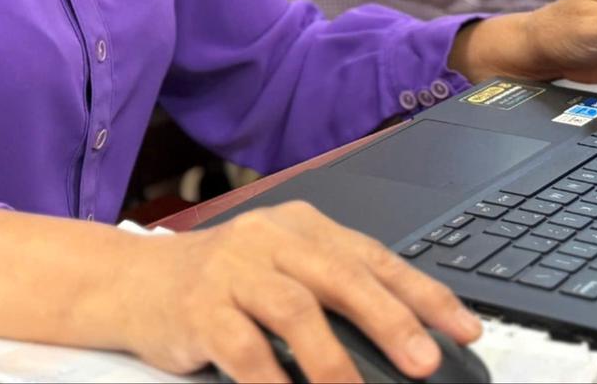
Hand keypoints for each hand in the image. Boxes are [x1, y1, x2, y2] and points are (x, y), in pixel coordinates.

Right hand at [119, 200, 481, 382]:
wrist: (131, 283)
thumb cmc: (219, 284)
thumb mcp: (280, 272)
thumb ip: (332, 293)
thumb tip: (406, 339)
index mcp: (302, 227)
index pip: (374, 256)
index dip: (423, 293)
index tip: (464, 329)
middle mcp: (270, 240)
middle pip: (341, 275)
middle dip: (390, 320)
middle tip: (424, 362)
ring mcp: (232, 270)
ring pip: (295, 310)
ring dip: (333, 360)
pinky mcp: (199, 307)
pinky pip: (243, 349)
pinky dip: (273, 381)